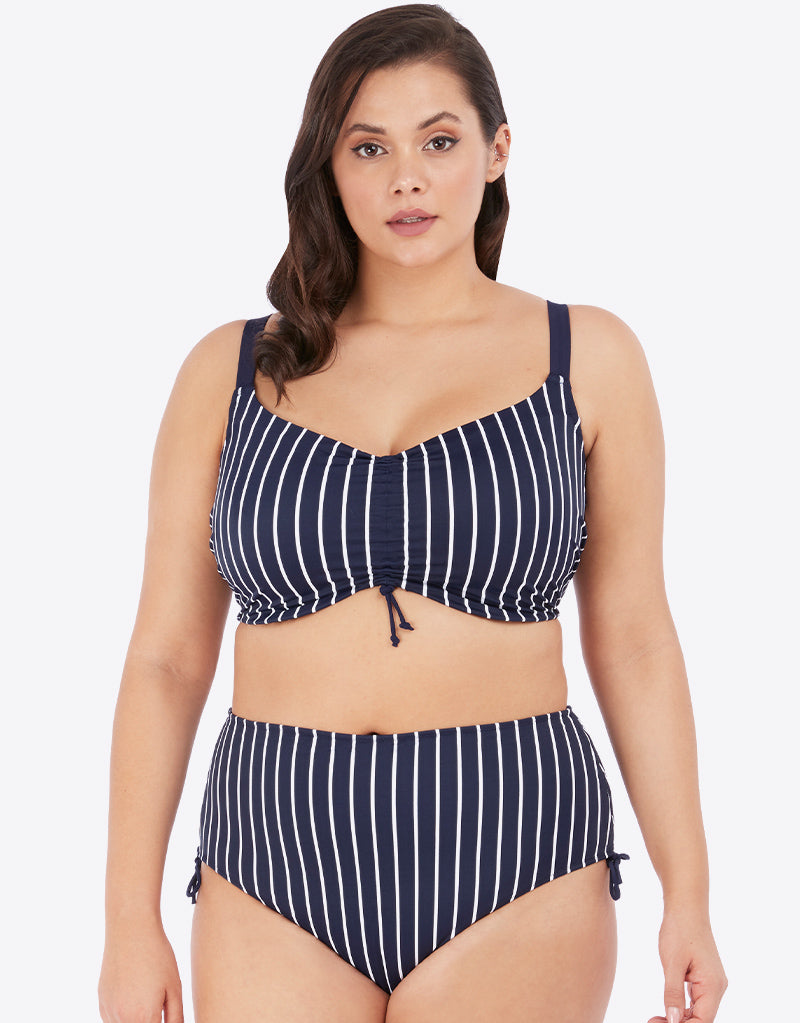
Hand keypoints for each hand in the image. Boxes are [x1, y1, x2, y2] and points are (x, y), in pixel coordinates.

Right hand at [98, 921, 184, 1022]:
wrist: (131, 930)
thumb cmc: (157, 955)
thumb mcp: (174, 987)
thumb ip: (175, 1017)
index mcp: (143, 1018)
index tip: (164, 1015)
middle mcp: (122, 1019)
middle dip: (150, 1021)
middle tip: (157, 1004)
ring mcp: (108, 1012)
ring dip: (137, 1020)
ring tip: (147, 998)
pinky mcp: (102, 1003)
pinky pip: (113, 1020)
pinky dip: (124, 1017)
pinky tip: (134, 998)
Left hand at [647, 906, 726, 1022]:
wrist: (686, 907)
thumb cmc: (680, 930)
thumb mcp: (672, 963)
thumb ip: (673, 994)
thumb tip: (674, 1020)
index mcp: (712, 986)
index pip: (703, 1021)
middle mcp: (716, 987)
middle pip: (701, 1019)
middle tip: (653, 1021)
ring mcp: (711, 982)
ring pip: (699, 1011)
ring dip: (680, 1018)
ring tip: (656, 1017)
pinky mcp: (704, 977)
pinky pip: (696, 1000)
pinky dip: (683, 1007)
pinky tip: (668, 1008)